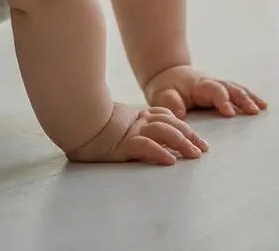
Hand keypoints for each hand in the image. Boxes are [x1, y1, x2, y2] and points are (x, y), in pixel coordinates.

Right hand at [65, 102, 208, 165]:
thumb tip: (142, 137)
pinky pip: (145, 147)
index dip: (183, 127)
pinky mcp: (124, 143)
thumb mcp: (114, 125)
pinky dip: (159, 153)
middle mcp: (138, 122)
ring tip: (195, 154)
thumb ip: (129, 127)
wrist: (74, 121)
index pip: (166, 118)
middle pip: (171, 125)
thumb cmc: (89, 125)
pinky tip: (171, 161)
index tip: (197, 139)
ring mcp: (132, 131)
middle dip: (190, 136)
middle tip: (204, 148)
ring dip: (182, 144)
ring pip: (164, 133)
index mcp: (137, 117)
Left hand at [143, 65, 266, 117]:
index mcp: (198, 85)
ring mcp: (218, 85)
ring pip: (237, 88)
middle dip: (243, 99)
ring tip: (262, 108)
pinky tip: (262, 105)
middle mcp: (211, 83)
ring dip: (250, 97)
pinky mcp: (222, 89)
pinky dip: (250, 97)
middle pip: (230, 88)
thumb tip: (180, 113)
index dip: (223, 101)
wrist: (168, 74)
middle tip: (253, 111)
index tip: (230, 113)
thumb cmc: (165, 87)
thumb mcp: (161, 94)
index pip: (214, 90)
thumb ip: (170, 103)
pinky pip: (238, 91)